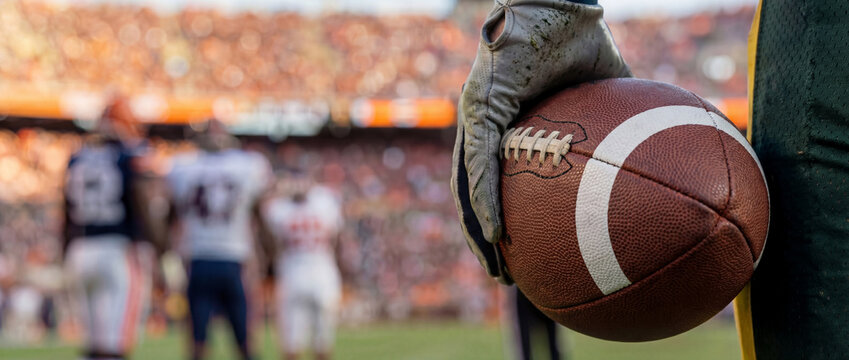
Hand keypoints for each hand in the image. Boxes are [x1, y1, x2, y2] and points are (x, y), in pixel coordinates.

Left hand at [451, 0, 630, 283]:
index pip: (497, 177)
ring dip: (476, 230)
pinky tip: (494, 233)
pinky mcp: (479, 106)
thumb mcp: (603, 83)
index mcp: (506, 119)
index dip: (503, 212)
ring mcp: (475, 115)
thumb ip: (615, 114)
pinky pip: (479, 164)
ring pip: (467, 185)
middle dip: (485, 236)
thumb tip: (653, 143)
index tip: (519, 247)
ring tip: (495, 267)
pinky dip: (484, 200)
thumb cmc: (575, 31)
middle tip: (504, 272)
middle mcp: (482, 122)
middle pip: (474, 190)